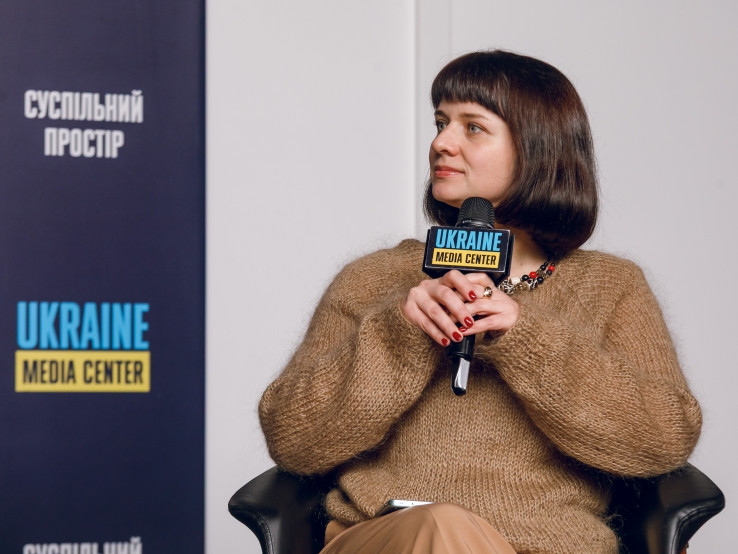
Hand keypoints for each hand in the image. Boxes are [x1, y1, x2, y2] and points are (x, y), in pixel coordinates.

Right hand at [401, 270, 519, 345]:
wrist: (404, 308)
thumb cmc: (433, 304)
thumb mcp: (446, 299)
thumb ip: (461, 299)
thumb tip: (484, 304)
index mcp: (440, 281)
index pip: (453, 276)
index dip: (465, 285)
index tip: (475, 297)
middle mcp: (428, 286)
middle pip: (445, 294)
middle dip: (459, 309)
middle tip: (469, 323)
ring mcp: (417, 297)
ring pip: (435, 311)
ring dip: (448, 325)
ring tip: (458, 336)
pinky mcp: (408, 309)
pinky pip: (425, 323)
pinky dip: (436, 333)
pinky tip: (445, 341)